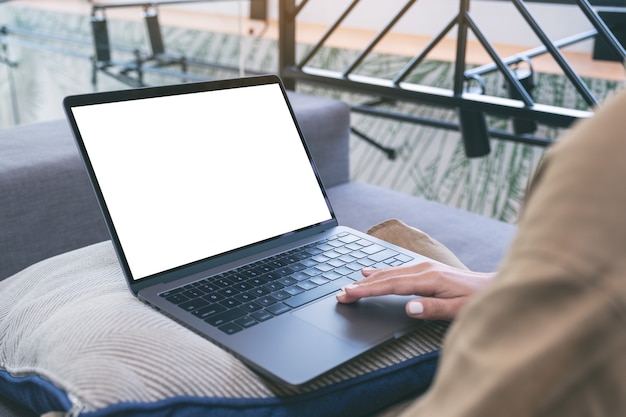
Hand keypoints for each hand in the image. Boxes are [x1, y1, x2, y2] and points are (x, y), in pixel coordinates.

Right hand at [336, 262, 493, 320]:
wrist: (493, 287)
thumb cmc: (477, 301)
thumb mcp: (458, 310)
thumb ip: (432, 309)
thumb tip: (409, 308)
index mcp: (428, 279)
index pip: (390, 285)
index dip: (367, 290)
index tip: (349, 294)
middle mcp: (422, 269)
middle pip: (384, 277)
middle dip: (360, 285)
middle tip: (340, 293)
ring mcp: (423, 267)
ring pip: (388, 272)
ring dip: (367, 279)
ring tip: (348, 285)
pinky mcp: (425, 268)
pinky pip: (395, 269)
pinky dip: (379, 272)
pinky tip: (369, 272)